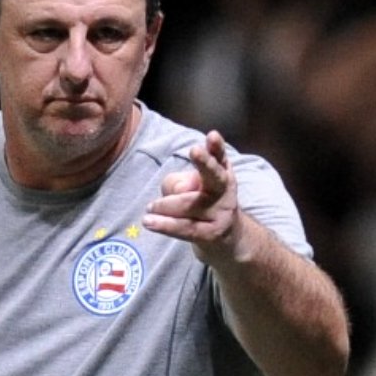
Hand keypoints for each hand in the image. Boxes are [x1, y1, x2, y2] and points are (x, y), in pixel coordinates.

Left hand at [142, 130, 240, 261]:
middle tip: (193, 150)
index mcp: (222, 173)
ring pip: (188, 204)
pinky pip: (184, 227)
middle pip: (215, 176)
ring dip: (164, 205)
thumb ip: (179, 183)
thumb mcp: (193, 188)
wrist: (227, 240)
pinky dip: (164, 224)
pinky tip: (148, 222)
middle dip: (205, 162)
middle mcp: (225, 191)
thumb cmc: (203, 206)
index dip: (216, 147)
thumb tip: (174, 192)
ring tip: (150, 208)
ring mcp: (221, 214)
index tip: (212, 135)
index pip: (219, 157)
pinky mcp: (211, 234)